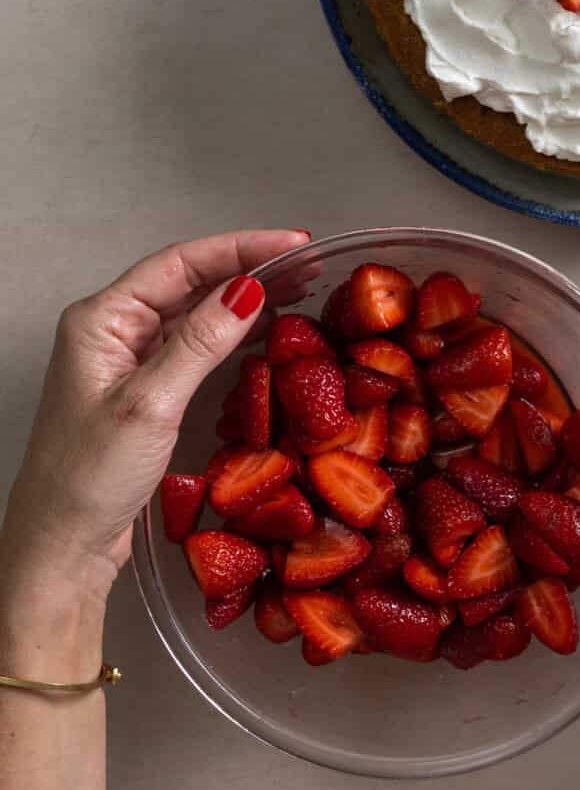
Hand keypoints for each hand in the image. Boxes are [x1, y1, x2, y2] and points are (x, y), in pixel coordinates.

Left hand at [0, 231, 308, 604]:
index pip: (180, 262)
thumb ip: (200, 342)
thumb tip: (249, 289)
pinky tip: (264, 331)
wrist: (61, 546)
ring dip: (244, 298)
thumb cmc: (89, 477)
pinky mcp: (145, 387)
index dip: (240, 246)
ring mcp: (129, 358)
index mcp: (102, 318)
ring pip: (194, 311)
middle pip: (189, 280)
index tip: (293, 243)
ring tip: (299, 288)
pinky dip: (231, 332)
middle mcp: (114, 329)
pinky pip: (194, 344)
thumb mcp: (151, 404)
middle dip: (248, 267)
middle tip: (307, 263)